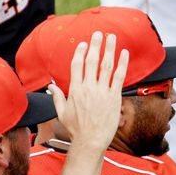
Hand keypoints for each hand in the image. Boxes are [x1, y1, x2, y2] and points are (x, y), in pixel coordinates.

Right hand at [50, 32, 129, 151]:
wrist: (90, 141)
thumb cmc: (75, 129)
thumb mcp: (61, 113)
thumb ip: (57, 97)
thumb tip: (51, 86)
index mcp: (75, 90)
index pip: (77, 65)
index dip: (80, 52)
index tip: (84, 43)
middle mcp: (88, 88)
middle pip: (92, 61)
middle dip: (95, 45)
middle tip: (98, 33)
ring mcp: (102, 92)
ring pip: (106, 65)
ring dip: (109, 49)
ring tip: (112, 37)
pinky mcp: (114, 97)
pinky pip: (119, 77)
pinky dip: (122, 64)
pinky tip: (124, 53)